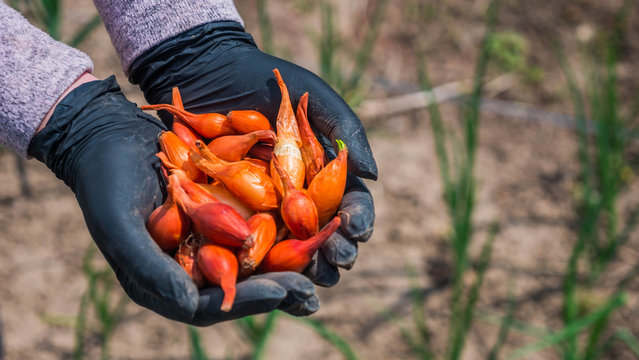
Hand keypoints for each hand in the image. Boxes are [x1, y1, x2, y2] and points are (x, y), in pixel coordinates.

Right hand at [28, 76, 318, 324]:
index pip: (212, 304)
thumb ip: (150, 269)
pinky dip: (283, 226)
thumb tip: (191, 306)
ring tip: (323, 265)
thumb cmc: (104, 181)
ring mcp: (208, 236)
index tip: (282, 292)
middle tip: (312, 289)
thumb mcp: (119, 224)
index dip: (248, 301)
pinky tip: (312, 223)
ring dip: (288, 264)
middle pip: (241, 287)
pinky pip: (256, 224)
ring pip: (254, 260)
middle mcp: (191, 263)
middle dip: (279, 288)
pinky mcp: (221, 209)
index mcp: (166, 278)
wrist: (107, 132)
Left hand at [129, 21, 376, 286]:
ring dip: (306, 266)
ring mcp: (262, 208)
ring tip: (313, 271)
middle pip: (323, 235)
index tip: (355, 229)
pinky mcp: (228, 211)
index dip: (357, 220)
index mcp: (322, 176)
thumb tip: (374, 176)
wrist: (209, 70)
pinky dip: (259, 262)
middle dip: (335, 250)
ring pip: (290, 248)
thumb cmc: (267, 81)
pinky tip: (269, 274)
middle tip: (336, 257)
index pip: (349, 206)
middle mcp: (296, 198)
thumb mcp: (315, 99)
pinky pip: (244, 242)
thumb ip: (347, 132)